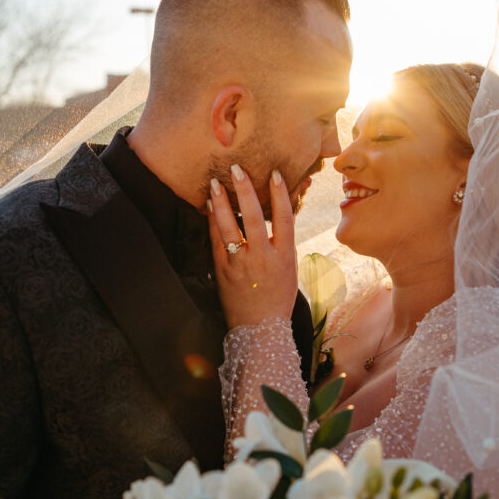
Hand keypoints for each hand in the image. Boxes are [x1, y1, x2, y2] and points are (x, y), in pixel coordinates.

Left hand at [207, 164, 298, 328]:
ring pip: (230, 227)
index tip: (275, 174)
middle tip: (236, 169)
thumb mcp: (289, 268)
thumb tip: (280, 212)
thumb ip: (283, 241)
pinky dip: (212, 222)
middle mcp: (263, 257)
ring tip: (215, 184)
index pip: (284, 219)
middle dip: (245, 190)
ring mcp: (242, 264)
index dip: (281, 194)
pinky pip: (216, 241)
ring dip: (222, 203)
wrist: (260, 328)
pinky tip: (209, 207)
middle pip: (255, 217)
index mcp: (284, 256)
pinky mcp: (224, 271)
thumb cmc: (277, 297)